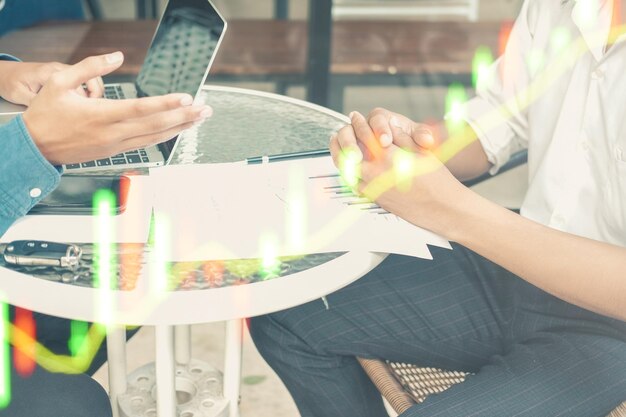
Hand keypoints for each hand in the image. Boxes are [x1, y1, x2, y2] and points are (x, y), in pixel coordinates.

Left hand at [0, 61, 103, 104]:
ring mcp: (63, 72)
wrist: (5, 74)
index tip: (92, 111)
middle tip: (94, 112)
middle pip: (91, 79)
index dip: (88, 99)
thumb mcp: (20, 95)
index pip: (80, 84)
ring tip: (91, 110)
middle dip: (97, 97)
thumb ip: (39, 104)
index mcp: (50, 74)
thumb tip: (54, 115)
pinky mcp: (64, 77)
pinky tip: (84, 106)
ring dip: (94, 96)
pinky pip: (83, 83)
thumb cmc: (11, 82)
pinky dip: (88, 94)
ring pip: (90, 81)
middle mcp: (60, 70)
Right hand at [22, 52, 211, 164]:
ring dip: (179, 128)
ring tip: (198, 119)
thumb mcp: (59, 81)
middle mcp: (112, 134)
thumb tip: (116, 55)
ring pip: (155, 138)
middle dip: (184, 117)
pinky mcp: (116, 152)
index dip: (166, 103)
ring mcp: (116, 146)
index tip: (185, 97)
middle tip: (205, 109)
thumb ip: (89, 66)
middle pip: (156, 126)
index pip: (141, 109)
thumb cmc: (46, 115)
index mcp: (100, 116)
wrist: (36, 147)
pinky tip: (177, 129)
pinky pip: (146, 144)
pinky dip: (164, 136)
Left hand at [330, 111, 464, 235]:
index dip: (358, 123)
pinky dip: (347, 171)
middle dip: (341, 139)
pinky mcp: (373, 199)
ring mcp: (372, 188)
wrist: (441, 208)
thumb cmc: (436, 181)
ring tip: (340, 147)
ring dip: (340, 156)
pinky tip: (351, 166)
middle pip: (346, 153)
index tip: (356, 117)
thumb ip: (399, 136)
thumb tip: (386, 126)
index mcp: (387, 157)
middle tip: (340, 131)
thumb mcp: (419, 150)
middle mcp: (375, 174)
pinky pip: (352, 183)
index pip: (363, 134)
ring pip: (344, 170)